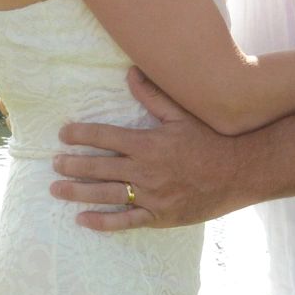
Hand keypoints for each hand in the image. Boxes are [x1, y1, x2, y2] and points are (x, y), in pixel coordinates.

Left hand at [51, 69, 243, 229]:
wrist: (240, 172)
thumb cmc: (212, 140)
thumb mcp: (182, 114)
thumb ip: (153, 95)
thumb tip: (130, 72)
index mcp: (148, 143)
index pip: (104, 137)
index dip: (80, 135)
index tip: (63, 135)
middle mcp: (145, 170)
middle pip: (98, 167)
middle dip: (72, 165)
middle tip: (53, 163)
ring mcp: (152, 196)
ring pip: (105, 194)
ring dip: (77, 192)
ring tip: (56, 189)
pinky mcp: (160, 216)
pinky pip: (125, 221)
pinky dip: (102, 222)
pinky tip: (82, 220)